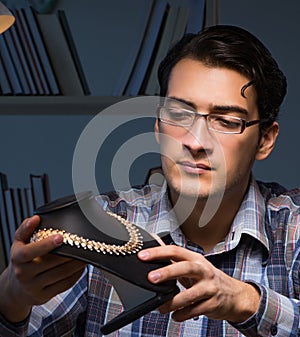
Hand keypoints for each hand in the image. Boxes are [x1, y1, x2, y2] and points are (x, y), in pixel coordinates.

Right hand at [0, 215, 85, 321]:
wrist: (15, 288)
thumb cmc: (21, 261)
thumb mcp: (19, 243)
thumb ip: (26, 229)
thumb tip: (35, 218)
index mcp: (17, 258)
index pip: (30, 251)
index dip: (46, 244)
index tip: (60, 237)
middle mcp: (23, 274)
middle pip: (51, 263)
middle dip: (69, 253)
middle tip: (81, 245)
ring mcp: (33, 287)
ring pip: (61, 274)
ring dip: (76, 264)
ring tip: (85, 254)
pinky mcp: (43, 297)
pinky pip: (64, 285)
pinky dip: (76, 275)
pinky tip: (80, 267)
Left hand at [138, 245, 259, 322]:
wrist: (235, 295)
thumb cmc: (208, 278)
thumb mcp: (194, 264)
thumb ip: (175, 257)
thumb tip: (154, 241)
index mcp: (195, 259)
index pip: (175, 251)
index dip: (158, 252)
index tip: (143, 255)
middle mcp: (203, 270)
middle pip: (185, 268)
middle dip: (167, 272)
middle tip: (151, 278)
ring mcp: (209, 287)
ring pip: (190, 294)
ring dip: (173, 302)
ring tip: (161, 307)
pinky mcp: (213, 304)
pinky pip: (195, 310)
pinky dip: (183, 314)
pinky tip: (175, 316)